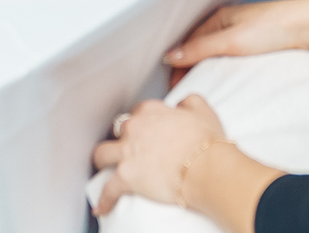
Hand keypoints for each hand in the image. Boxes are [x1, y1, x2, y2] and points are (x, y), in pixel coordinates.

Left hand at [92, 96, 227, 215]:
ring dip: (103, 160)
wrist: (205, 167)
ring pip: (102, 153)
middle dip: (122, 139)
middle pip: (118, 130)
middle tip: (129, 148)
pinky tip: (103, 207)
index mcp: (151, 111)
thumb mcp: (202, 111)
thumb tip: (181, 104)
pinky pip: (108, 190)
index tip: (146, 131)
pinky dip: (105, 199)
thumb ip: (189, 101)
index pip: (138, 112)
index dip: (142, 122)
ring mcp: (127, 152)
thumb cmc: (206, 143)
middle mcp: (135, 128)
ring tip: (105, 167)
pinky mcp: (126, 177)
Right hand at [163, 0, 308, 86]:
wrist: (308, 26)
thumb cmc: (273, 27)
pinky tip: (223, 81)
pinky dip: (220, 69)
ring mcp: (241, 33)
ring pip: (213, 54)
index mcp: (218, 18)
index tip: (175, 89)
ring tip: (201, 91)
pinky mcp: (255, 43)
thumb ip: (200, 49)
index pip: (188, 45)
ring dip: (204, 70)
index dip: (178, 67)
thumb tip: (171, 56)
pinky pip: (229, 58)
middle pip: (199, 49)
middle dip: (188, 70)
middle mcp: (227, 24)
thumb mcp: (231, 41)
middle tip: (185, 94)